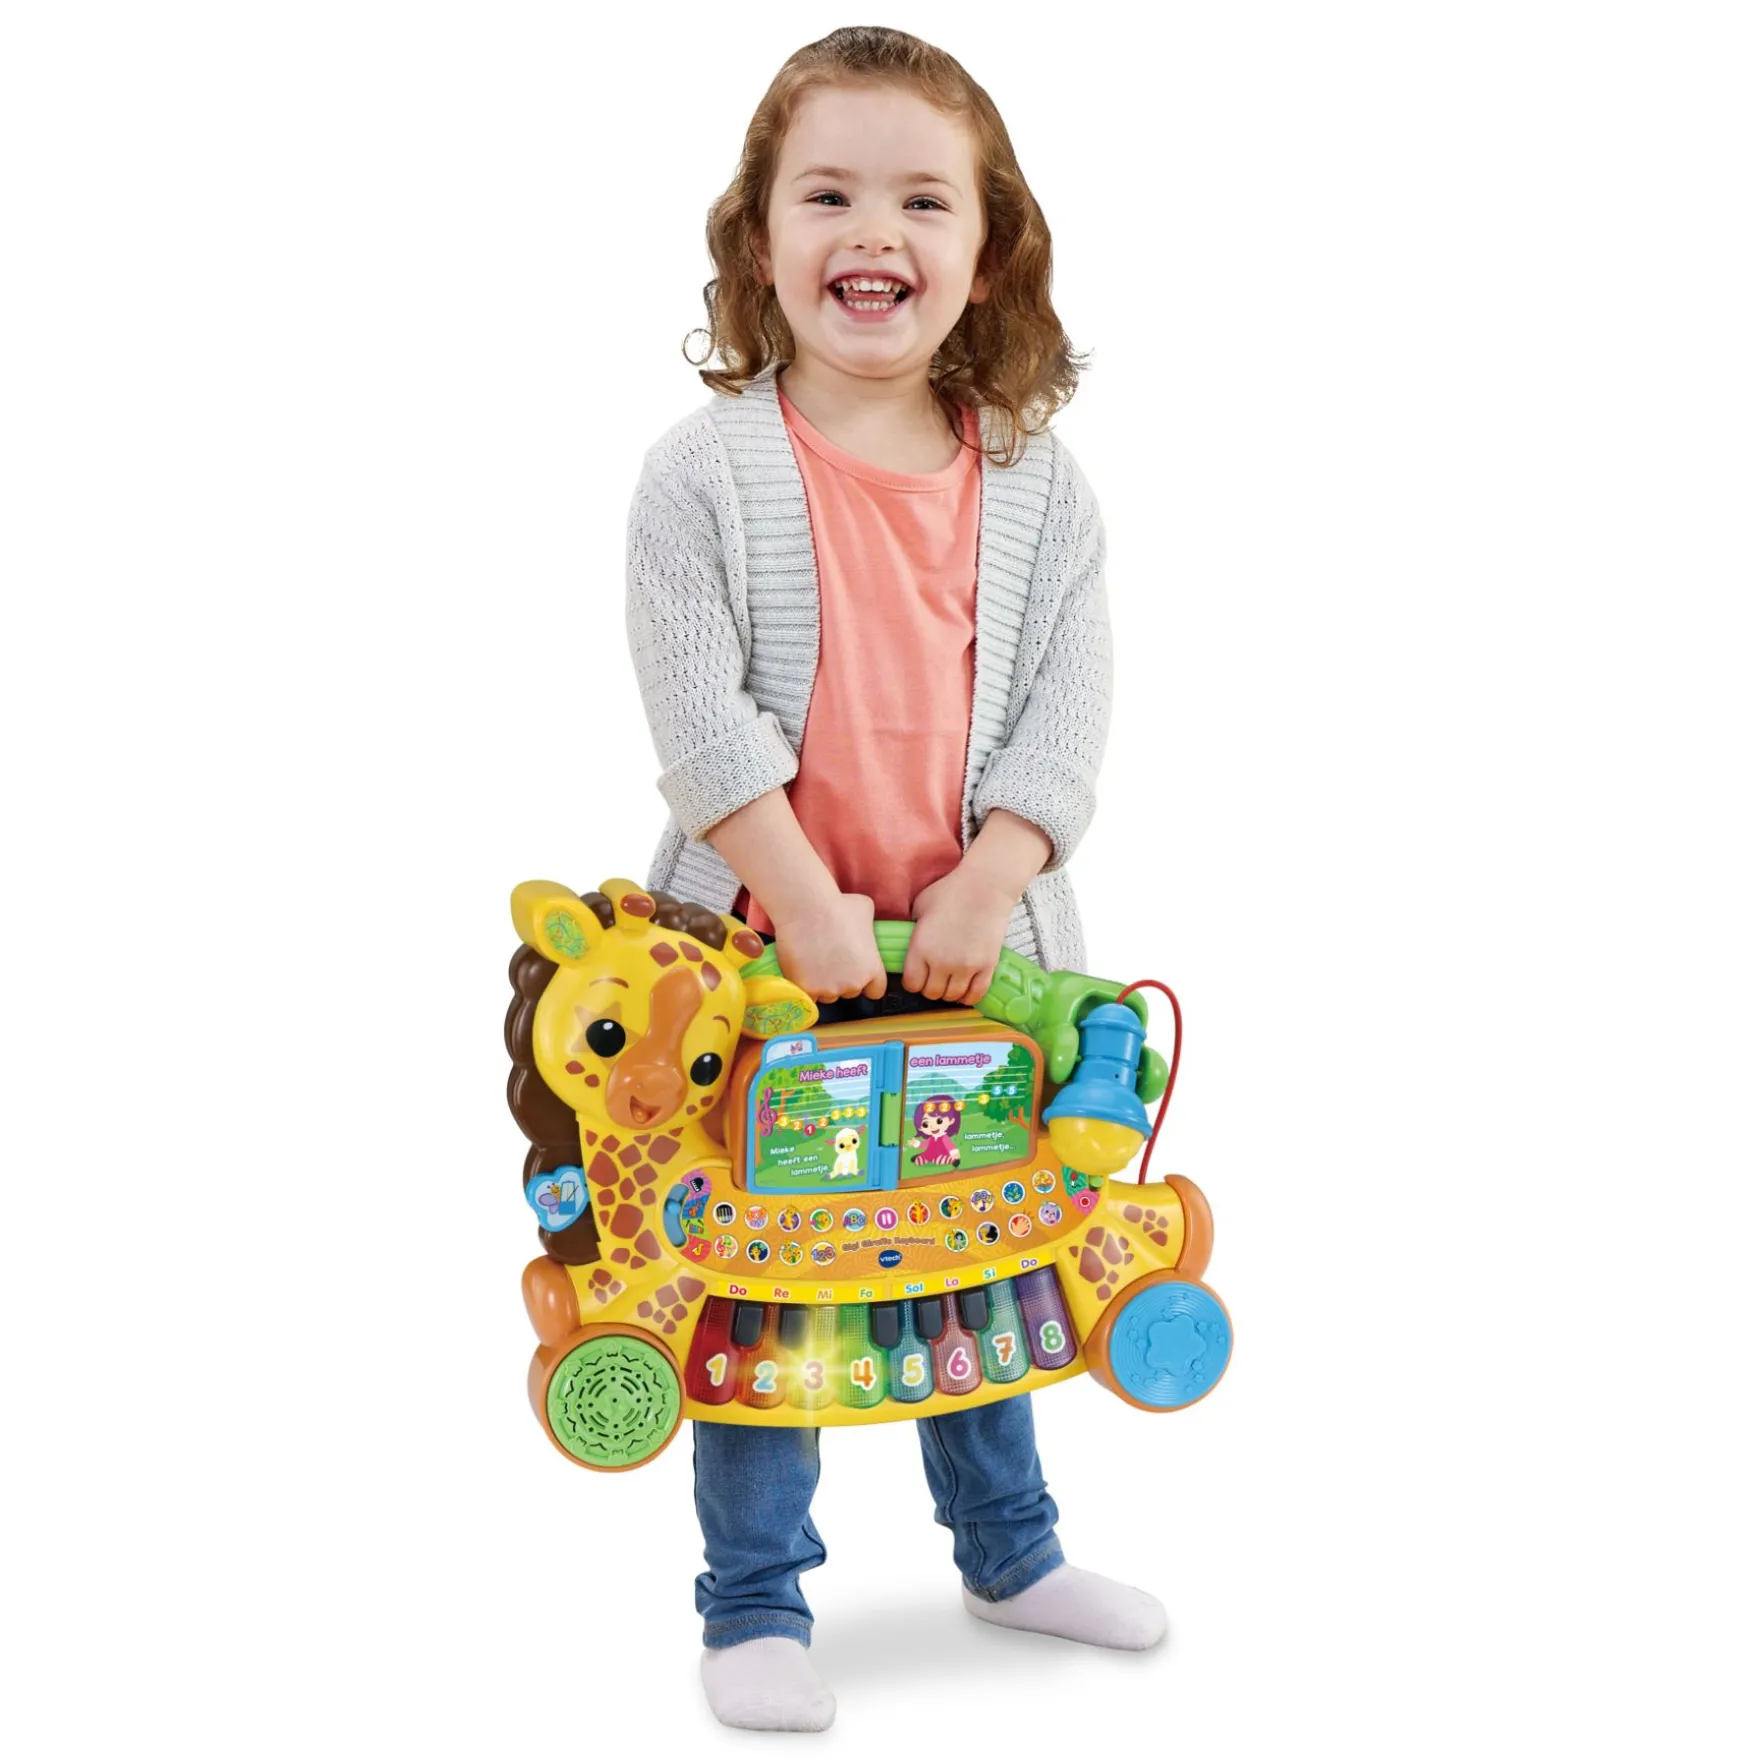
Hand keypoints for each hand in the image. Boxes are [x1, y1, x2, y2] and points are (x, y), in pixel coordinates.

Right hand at [771, 891, 887, 1003]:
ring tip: (813, 961)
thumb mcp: (865, 911)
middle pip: (849, 992)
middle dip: (841, 981)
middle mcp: (853, 984)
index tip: (856, 973)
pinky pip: (807, 995)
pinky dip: (803, 986)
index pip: (875, 990)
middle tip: (830, 961)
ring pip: (827, 995)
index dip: (866, 983)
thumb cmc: (837, 905)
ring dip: (822, 984)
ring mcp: (829, 989)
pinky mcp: (807, 990)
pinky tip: (800, 967)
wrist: (807, 909)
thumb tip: (864, 928)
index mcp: (871, 969)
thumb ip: (868, 928)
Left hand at [904, 866, 1016, 1004]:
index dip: (913, 982)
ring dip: (949, 992)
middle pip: (932, 993)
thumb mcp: (919, 907)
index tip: (918, 976)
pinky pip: (976, 994)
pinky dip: (969, 997)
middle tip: (935, 978)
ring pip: (952, 997)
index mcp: (920, 948)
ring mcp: (965, 966)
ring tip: (950, 982)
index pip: (911, 984)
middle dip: (931, 988)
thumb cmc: (950, 891)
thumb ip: (912, 930)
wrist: (985, 886)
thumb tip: (908, 943)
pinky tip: (966, 988)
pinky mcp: (987, 966)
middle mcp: (941, 962)